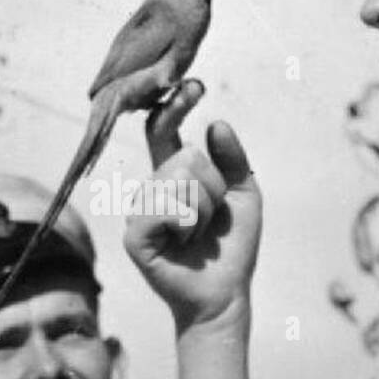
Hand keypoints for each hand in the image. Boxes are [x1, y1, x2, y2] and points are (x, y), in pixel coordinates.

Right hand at [123, 80, 261, 329]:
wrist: (224, 293)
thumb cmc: (231, 246)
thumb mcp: (244, 194)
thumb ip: (233, 158)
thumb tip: (215, 122)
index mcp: (173, 175)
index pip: (164, 131)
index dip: (175, 107)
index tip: (193, 85)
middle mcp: (151, 189)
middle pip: (186, 159)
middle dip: (214, 190)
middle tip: (210, 219)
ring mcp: (139, 211)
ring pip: (178, 183)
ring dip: (203, 211)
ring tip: (197, 234)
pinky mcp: (134, 236)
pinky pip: (163, 209)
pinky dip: (186, 225)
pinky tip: (183, 243)